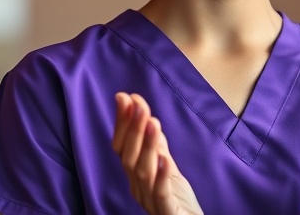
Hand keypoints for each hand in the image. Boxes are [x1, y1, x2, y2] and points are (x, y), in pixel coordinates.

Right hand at [113, 92, 203, 214]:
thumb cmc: (177, 199)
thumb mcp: (167, 168)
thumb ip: (156, 145)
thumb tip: (144, 114)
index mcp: (136, 177)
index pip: (122, 147)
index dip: (122, 123)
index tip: (125, 97)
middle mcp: (138, 189)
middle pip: (128, 157)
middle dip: (132, 129)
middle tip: (138, 104)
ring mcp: (151, 201)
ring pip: (142, 172)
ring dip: (146, 146)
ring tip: (152, 122)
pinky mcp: (168, 212)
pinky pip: (161, 194)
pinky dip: (161, 175)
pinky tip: (165, 158)